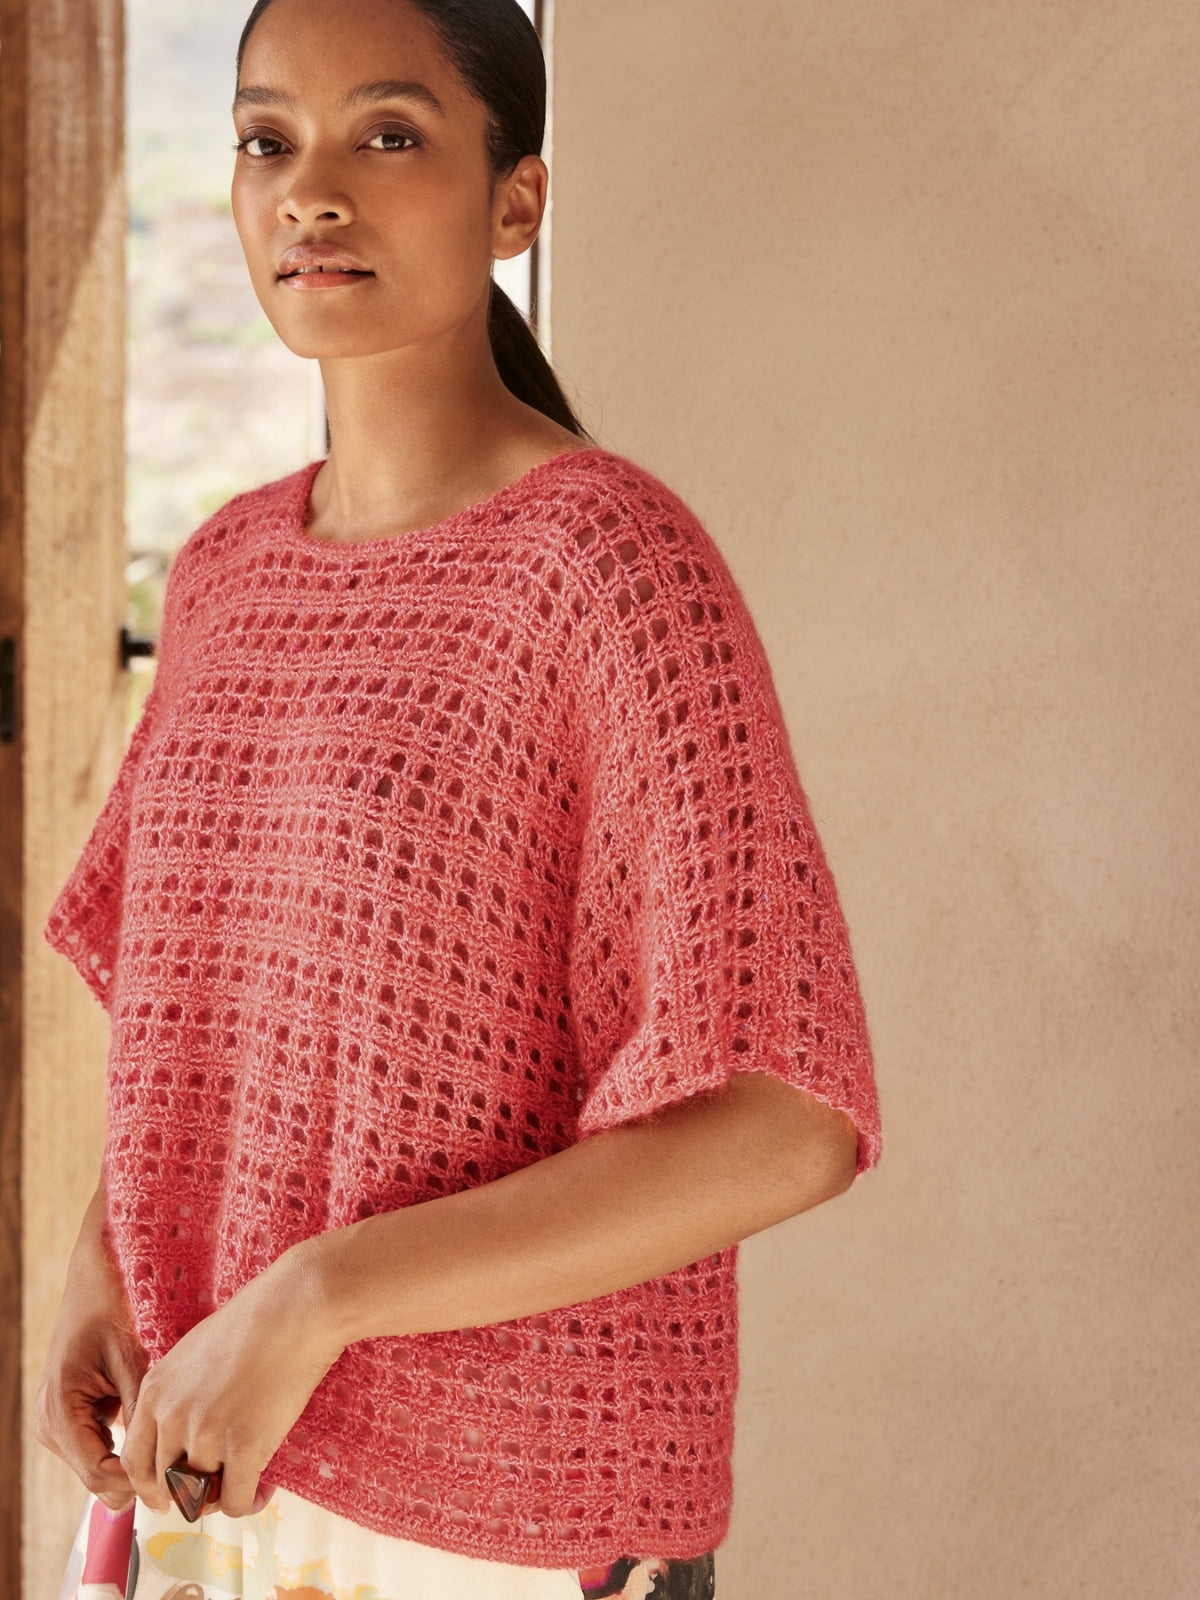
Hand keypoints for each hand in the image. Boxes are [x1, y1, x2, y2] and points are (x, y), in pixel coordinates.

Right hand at [34, 1183, 148, 1512]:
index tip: (179, 1482)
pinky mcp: (71, 1416)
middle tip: (187, 1473)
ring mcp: (58, 1421)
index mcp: (59, 1411)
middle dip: (139, 1477)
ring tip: (178, 1451)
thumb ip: (138, 1411)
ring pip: (100, 1465)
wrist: (94, 1277)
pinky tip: (160, 1432)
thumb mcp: (130, 1359)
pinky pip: (100, 1445)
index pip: (97, 1474)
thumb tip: (159, 1462)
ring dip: (135, 1462)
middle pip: (97, 1476)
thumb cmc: (110, 1308)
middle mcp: (51, 1423)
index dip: (138, 1484)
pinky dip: (128, 1445)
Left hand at [118, 1241, 343, 1517]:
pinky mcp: (244, 1447)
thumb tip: (183, 1437)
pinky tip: (264, 1489)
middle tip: (216, 1491)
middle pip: (167, 1484)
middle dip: (190, 1495)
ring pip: (203, 1496)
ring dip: (224, 1495)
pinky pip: (236, 1500)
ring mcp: (206, 1435)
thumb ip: (178, 1395)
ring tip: (248, 1483)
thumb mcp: (194, 1353)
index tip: (164, 1498)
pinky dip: (250, 1502)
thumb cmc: (254, 1321)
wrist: (295, 1310)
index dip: (149, 1487)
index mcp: (155, 1392)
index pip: (133, 1460)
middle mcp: (171, 1417)